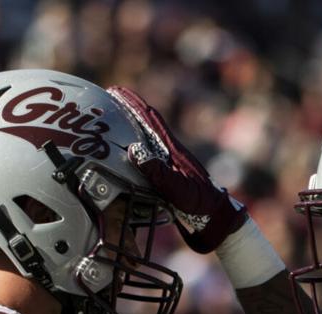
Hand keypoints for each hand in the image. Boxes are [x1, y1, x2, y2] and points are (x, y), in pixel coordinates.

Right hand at [107, 86, 245, 252]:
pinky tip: (123, 154)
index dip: (133, 103)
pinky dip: (132, 149)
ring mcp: (167, 162)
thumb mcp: (178, 188)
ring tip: (109, 123)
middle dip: (127, 111)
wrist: (214, 215)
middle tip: (107, 102)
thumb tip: (134, 150)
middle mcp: (168, 151)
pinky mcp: (166, 174)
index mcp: (172, 148)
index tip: (116, 91)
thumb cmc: (199, 201)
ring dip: (128, 128)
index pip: (151, 119)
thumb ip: (157, 171)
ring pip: (144, 138)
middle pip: (145, 124)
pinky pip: (145, 155)